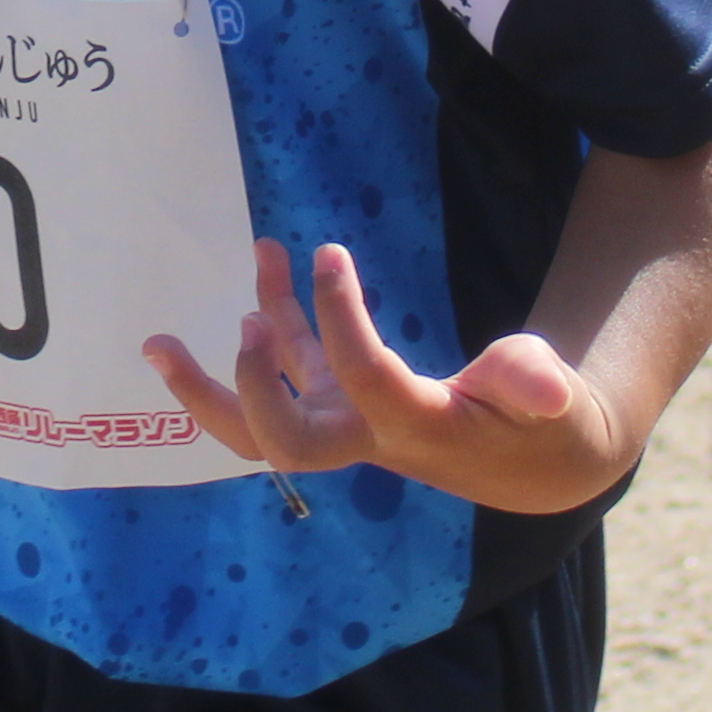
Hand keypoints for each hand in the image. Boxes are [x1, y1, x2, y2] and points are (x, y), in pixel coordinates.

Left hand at [142, 238, 640, 517]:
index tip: (332, 253)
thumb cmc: (543, 425)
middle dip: (241, 395)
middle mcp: (365, 435)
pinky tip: (267, 259)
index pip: (362, 381)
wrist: (533, 458)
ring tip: (156, 341)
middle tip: (236, 333)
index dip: (341, 319)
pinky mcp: (342, 397)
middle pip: (280, 443)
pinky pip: (291, 363)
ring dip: (207, 381)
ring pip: (261, 416)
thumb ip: (536, 387)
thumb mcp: (555, 404)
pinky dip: (270, 319)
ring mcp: (345, 418)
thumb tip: (545, 386)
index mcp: (415, 430)